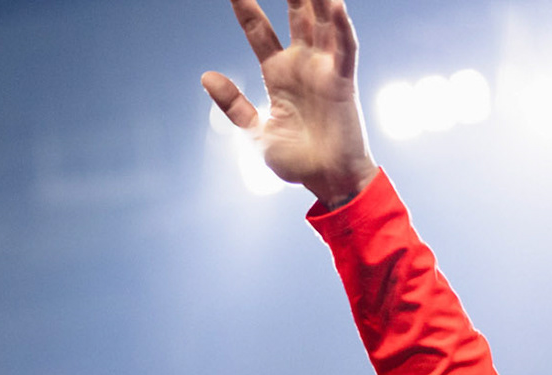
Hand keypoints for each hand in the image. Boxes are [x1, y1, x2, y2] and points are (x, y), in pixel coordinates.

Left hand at [203, 0, 378, 207]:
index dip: (246, 8)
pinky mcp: (343, 80)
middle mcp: (302, 64)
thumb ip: (234, 104)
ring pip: (321, 21)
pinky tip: (334, 3)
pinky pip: (344, 47)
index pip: (258, 31)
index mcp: (278, 73)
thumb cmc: (295, 159)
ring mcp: (324, 68)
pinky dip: (340, 25)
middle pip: (294, 14)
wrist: (326, 181)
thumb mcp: (255, 131)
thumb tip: (206, 76)